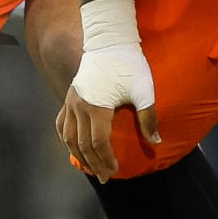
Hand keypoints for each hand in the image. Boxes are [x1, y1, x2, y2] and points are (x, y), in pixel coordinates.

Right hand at [56, 39, 158, 181]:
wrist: (109, 41)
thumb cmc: (128, 64)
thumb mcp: (143, 90)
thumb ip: (148, 117)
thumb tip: (156, 141)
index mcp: (97, 108)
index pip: (98, 143)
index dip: (106, 160)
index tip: (114, 171)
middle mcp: (79, 107)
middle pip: (82, 144)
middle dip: (93, 163)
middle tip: (104, 177)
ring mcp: (71, 102)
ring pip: (68, 137)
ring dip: (78, 155)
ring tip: (89, 167)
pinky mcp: (69, 96)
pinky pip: (61, 123)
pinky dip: (66, 139)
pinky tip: (73, 146)